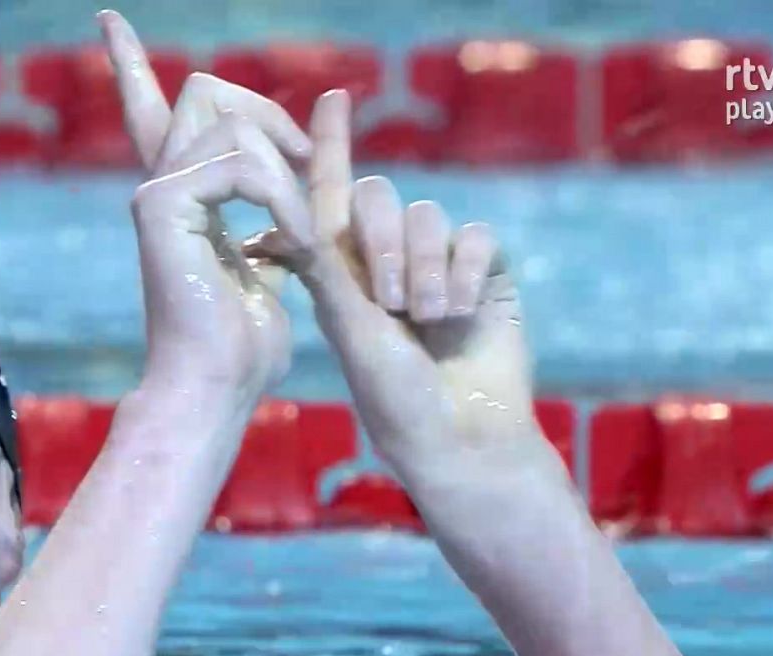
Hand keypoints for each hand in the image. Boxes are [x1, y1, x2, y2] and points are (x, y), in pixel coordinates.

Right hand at [99, 10, 316, 409]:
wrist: (215, 388)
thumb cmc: (244, 345)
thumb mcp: (278, 256)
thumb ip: (282, 200)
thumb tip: (310, 147)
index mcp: (179, 197)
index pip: (152, 111)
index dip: (129, 64)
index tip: (108, 21)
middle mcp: (159, 187)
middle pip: (207, 89)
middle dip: (270, 113)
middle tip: (309, 171)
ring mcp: (154, 193)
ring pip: (230, 119)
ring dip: (286, 172)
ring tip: (302, 236)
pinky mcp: (160, 206)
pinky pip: (241, 160)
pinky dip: (282, 199)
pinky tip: (291, 245)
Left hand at [285, 91, 544, 487]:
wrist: (460, 440)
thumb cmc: (393, 398)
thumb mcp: (350, 329)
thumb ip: (329, 269)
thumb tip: (286, 217)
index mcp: (343, 274)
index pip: (332, 197)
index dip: (333, 147)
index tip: (333, 99)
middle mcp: (389, 261)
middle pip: (380, 200)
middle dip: (385, 245)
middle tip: (393, 304)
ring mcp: (440, 265)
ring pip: (429, 217)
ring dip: (427, 269)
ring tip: (430, 319)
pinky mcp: (486, 273)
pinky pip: (476, 236)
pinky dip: (467, 273)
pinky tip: (462, 315)